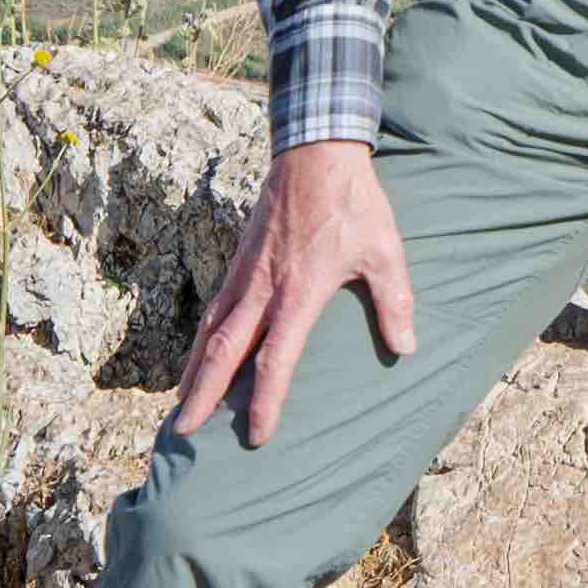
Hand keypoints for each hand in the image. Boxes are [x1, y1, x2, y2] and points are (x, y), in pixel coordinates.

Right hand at [180, 140, 413, 446]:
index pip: (275, 359)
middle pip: (224, 351)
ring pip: (211, 330)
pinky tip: (200, 354)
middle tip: (183, 431)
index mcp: (298, 292)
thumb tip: (406, 348)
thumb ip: (394, 302)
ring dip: (195, 370)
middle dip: (203, 395)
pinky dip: (202, 338)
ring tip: (182, 404)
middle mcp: (263, 288)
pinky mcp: (240, 259)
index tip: (256, 435)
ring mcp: (246, 272)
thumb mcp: (384, 251)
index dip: (265, 400)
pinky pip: (215, 307)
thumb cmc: (354, 203)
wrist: (316, 151)